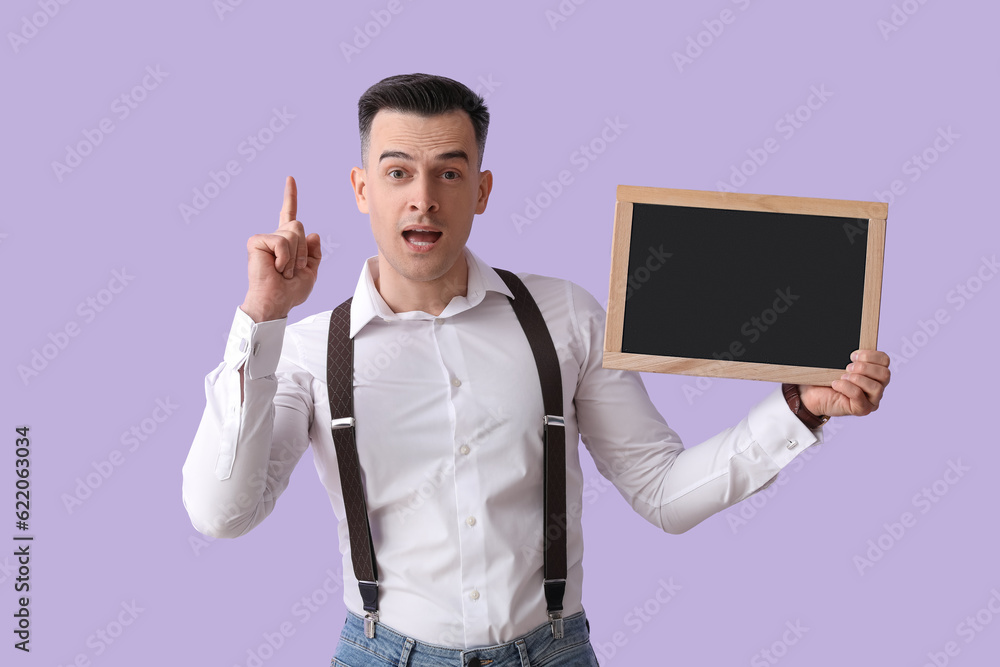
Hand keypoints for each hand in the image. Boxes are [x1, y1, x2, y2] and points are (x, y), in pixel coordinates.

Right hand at [240, 176, 321, 321]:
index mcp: (287, 242)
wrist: (276, 302)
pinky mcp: (256, 241)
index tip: (290, 179)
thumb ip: (314, 253)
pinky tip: (276, 269)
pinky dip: (284, 259)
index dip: (290, 196)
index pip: (289, 214)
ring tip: (283, 271)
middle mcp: (275, 237)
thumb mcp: (311, 271)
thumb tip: (312, 234)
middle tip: (292, 270)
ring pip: (293, 233)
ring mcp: (265, 238)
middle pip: (299, 226)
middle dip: (302, 250)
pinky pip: (282, 242)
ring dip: (294, 257)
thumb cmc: (290, 291)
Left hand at [800, 350, 889, 417]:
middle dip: (864, 368)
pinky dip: (846, 387)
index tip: (852, 355)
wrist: (811, 394)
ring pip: (876, 387)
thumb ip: (848, 355)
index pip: (885, 360)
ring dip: (857, 379)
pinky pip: (859, 396)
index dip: (870, 355)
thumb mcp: (837, 362)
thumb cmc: (826, 378)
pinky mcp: (862, 409)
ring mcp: (871, 400)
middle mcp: (877, 386)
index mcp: (874, 372)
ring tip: (842, 376)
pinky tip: (836, 384)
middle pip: (885, 374)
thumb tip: (848, 343)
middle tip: (847, 367)